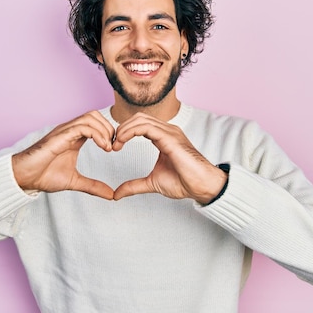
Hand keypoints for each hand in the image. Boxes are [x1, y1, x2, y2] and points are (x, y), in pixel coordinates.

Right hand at [12, 111, 114, 199]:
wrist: (23, 178)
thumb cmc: (43, 176)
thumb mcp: (75, 182)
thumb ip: (93, 186)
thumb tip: (111, 196)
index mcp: (74, 137)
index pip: (96, 123)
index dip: (109, 132)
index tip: (115, 149)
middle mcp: (69, 130)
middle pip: (95, 115)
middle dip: (109, 128)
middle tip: (114, 147)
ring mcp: (64, 131)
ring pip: (90, 117)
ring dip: (104, 130)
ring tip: (109, 148)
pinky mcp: (59, 136)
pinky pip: (82, 127)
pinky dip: (97, 134)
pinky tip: (103, 147)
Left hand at [112, 113, 227, 203]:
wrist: (201, 186)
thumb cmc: (184, 182)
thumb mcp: (152, 183)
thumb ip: (134, 185)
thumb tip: (117, 194)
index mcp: (163, 137)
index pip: (139, 124)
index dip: (124, 132)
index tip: (113, 147)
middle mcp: (167, 131)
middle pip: (138, 118)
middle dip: (121, 128)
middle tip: (111, 145)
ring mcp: (169, 132)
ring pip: (140, 119)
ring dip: (123, 130)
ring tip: (115, 144)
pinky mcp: (170, 138)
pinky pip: (146, 127)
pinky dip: (130, 132)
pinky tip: (122, 142)